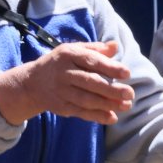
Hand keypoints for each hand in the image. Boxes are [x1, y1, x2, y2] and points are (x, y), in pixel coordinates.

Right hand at [0, 41, 133, 124]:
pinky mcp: (60, 107)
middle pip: (89, 82)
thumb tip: (115, 46)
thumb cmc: (61, 63)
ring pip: (85, 99)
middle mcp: (64, 73)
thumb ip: (96, 49)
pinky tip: (112, 117)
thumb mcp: (74, 50)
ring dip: (107, 104)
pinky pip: (80, 112)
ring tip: (125, 106)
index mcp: (69, 54)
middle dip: (111, 89)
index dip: (110, 67)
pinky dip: (96, 116)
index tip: (127, 73)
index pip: (92, 61)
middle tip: (130, 94)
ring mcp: (61, 91)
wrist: (31, 82)